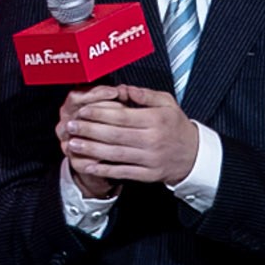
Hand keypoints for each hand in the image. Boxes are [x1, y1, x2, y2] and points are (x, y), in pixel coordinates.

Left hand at [55, 84, 197, 192]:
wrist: (194, 156)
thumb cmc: (177, 126)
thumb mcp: (167, 103)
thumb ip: (144, 95)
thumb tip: (121, 88)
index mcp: (156, 120)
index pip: (122, 116)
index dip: (99, 113)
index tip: (82, 110)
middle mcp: (152, 140)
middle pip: (114, 135)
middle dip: (89, 130)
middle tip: (71, 125)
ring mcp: (149, 159)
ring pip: (115, 154)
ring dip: (91, 150)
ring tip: (73, 144)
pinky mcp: (148, 175)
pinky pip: (122, 172)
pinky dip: (103, 169)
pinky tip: (88, 165)